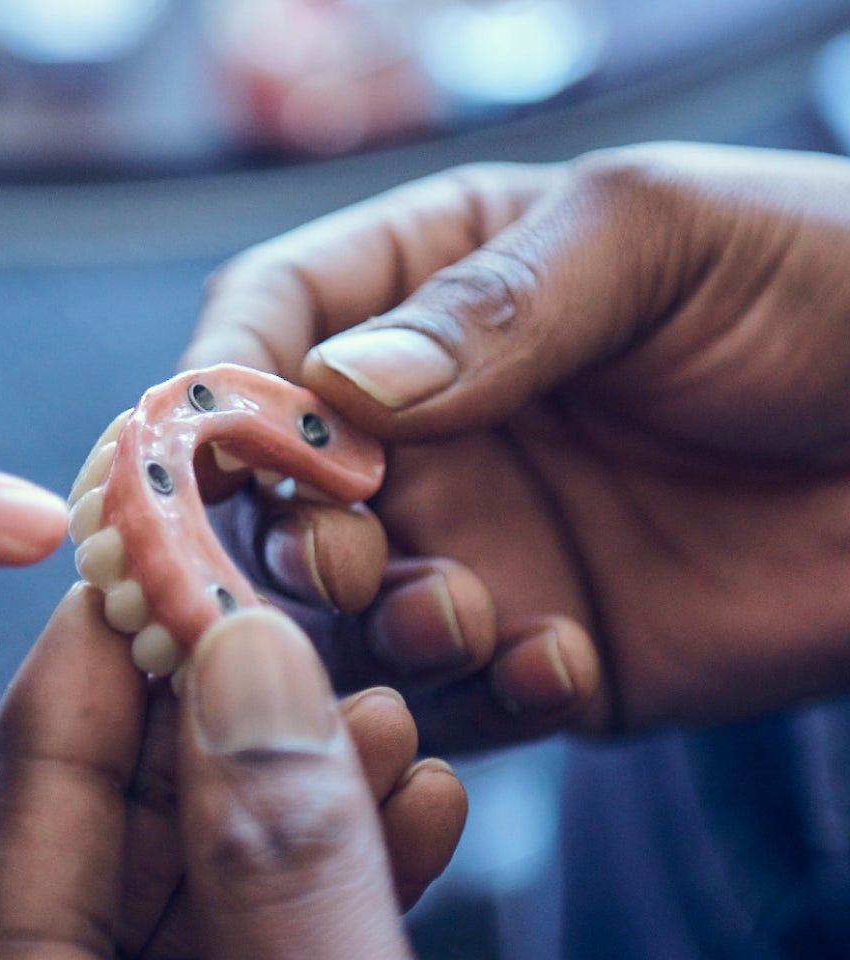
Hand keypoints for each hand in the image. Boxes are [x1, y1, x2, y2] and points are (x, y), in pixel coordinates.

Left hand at [0, 584, 465, 958]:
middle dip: (231, 702)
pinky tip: (421, 806)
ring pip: (217, 860)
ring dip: (309, 783)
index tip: (176, 525)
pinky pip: (274, 924)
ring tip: (391, 721)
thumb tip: (248, 660)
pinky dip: (343, 870)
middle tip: (298, 619)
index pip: (43, 760)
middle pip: (131, 799)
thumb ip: (274, 864)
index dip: (108, 624)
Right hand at [184, 142, 849, 747]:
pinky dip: (482, 697)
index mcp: (431, 290)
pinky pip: (459, 699)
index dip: (226, 380)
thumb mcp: (657, 237)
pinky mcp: (538, 646)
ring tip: (468, 611)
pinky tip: (561, 662)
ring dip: (377, 624)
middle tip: (336, 553)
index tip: (224, 443)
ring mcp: (478, 538)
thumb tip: (336, 386)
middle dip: (284, 530)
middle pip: (279, 485)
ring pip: (345, 609)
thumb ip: (493, 305)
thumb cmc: (823, 286)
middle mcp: (430, 425)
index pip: (272, 319)